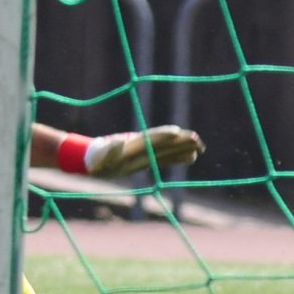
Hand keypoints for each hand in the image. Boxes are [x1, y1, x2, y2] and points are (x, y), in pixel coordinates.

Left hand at [85, 125, 205, 177]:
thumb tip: (117, 143)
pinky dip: (178, 157)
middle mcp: (141, 146)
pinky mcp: (147, 159)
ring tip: (199, 147)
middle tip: (197, 140)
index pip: (150, 139)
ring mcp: (145, 151)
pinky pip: (166, 157)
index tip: (176, 132)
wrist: (93, 160)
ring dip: (183, 147)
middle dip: (180, 141)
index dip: (163, 136)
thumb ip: (109, 152)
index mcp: (131, 144)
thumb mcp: (99, 158)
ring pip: (168, 148)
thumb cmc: (95, 160)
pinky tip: (191, 157)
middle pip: (164, 142)